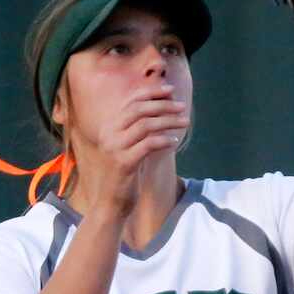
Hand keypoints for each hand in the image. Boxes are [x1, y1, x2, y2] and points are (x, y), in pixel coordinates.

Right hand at [86, 84, 188, 219]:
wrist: (111, 203)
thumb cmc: (125, 174)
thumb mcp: (130, 147)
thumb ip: (140, 129)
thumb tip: (163, 108)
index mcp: (109, 127)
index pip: (131, 102)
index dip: (152, 93)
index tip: (170, 90)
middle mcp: (109, 134)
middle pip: (139, 110)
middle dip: (163, 105)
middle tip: (182, 106)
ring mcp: (115, 148)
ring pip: (145, 125)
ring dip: (168, 121)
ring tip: (184, 121)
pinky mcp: (123, 163)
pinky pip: (147, 145)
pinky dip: (163, 140)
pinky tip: (174, 142)